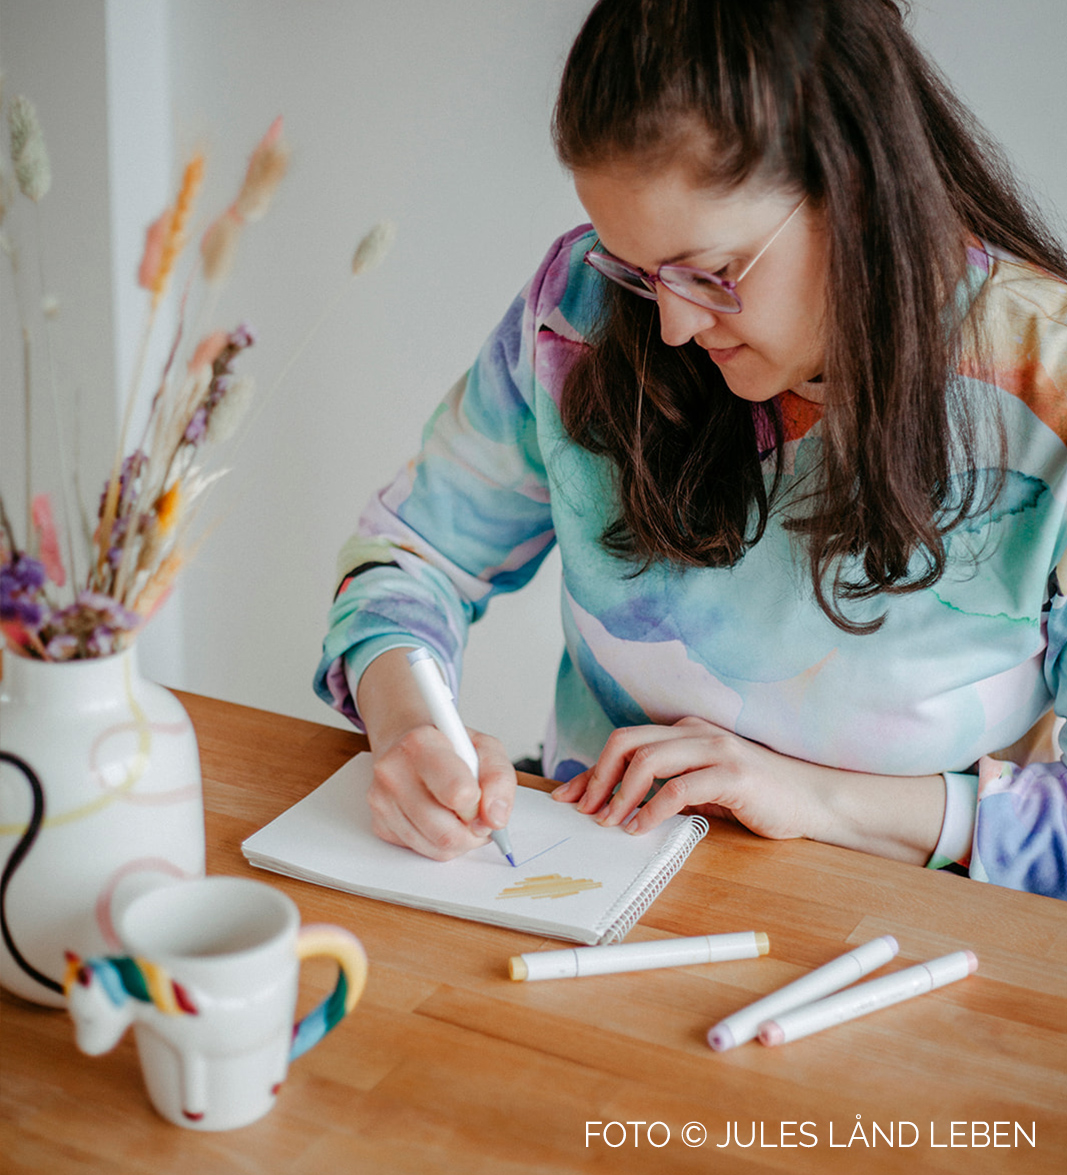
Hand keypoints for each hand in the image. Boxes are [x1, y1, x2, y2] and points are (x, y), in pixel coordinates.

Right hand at [367, 723, 516, 860]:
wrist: (411, 746)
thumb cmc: (449, 747)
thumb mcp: (486, 748)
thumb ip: (498, 779)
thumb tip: (495, 819)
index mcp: (420, 744)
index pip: (458, 793)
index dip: (478, 803)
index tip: (479, 795)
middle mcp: (393, 771)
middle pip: (447, 833)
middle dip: (472, 830)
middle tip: (476, 812)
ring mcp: (382, 800)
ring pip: (437, 848)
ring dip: (460, 839)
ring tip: (460, 813)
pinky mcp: (379, 824)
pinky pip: (423, 851)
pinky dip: (440, 842)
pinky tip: (440, 817)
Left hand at [551, 716, 944, 864]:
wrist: (813, 800)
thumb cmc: (757, 796)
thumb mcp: (704, 788)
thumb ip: (668, 788)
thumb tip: (619, 804)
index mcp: (685, 731)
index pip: (625, 741)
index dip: (591, 769)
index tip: (569, 796)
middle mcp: (695, 732)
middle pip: (626, 742)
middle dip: (596, 777)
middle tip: (584, 811)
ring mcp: (715, 750)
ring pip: (648, 760)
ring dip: (620, 794)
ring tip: (609, 823)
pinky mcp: (733, 774)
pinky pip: (679, 788)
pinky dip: (653, 809)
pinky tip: (642, 828)